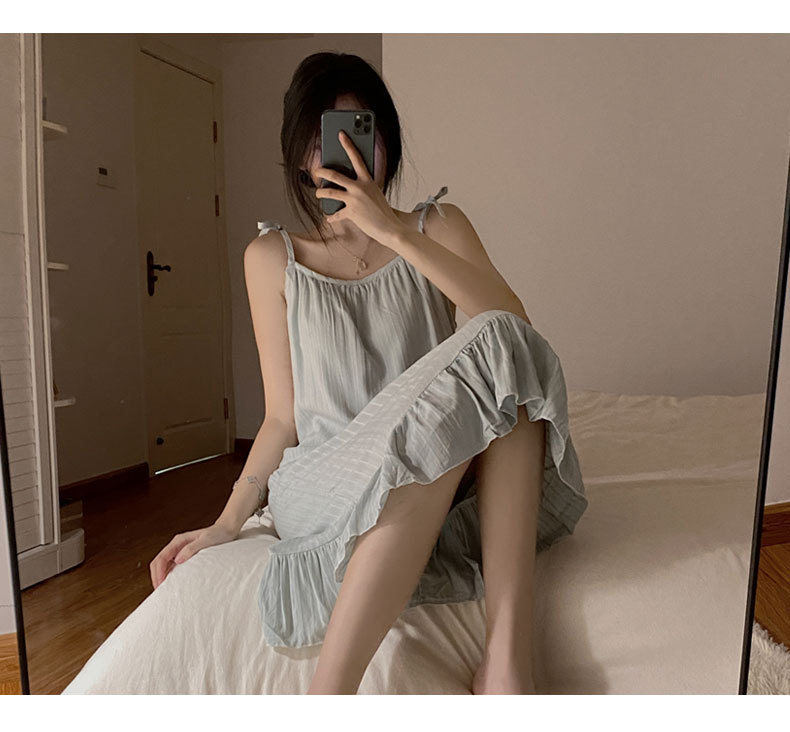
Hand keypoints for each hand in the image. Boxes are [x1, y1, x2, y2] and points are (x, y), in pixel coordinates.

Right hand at [149, 522, 237, 589]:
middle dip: (156, 576)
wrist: (226, 531)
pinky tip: (172, 583)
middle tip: (160, 591)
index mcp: (179, 541)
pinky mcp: (185, 555)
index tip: (160, 584)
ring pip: (164, 565)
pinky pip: (172, 566)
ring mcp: (180, 550)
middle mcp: (177, 545)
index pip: (162, 558)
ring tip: (164, 590)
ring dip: (161, 576)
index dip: (158, 572)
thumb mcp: (206, 541)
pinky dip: (168, 575)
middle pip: (159, 562)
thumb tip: (177, 560)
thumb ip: (191, 548)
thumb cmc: (217, 534)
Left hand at [314, 130, 405, 244]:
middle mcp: (360, 187)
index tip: (341, 134)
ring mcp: (354, 200)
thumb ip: (363, 186)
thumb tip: (346, 184)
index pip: (356, 158)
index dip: (348, 145)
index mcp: (367, 180)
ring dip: (320, 193)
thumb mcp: (375, 193)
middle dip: (322, 172)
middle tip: (317, 171)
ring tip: (318, 193)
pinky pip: (336, 214)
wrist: (389, 227)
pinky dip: (331, 216)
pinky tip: (328, 217)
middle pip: (335, 175)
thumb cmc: (382, 210)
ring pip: (330, 193)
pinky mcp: (351, 213)